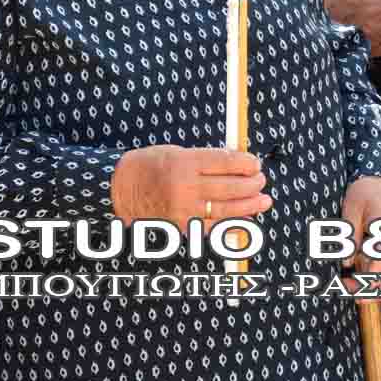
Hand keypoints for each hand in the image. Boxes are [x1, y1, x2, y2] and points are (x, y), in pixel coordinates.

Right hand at [111, 145, 269, 224]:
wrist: (116, 189)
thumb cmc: (149, 166)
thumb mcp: (177, 152)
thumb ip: (206, 159)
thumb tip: (239, 163)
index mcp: (184, 162)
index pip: (226, 162)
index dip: (246, 163)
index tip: (255, 164)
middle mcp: (184, 187)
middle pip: (230, 186)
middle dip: (252, 184)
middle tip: (261, 181)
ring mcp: (182, 209)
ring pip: (226, 209)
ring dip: (250, 205)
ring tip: (264, 200)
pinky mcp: (181, 227)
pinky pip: (213, 227)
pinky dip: (233, 224)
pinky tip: (246, 219)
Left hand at [340, 176, 380, 281]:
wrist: (380, 183)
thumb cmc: (364, 194)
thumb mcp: (350, 210)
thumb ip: (350, 236)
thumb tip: (347, 263)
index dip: (367, 277)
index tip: (348, 285)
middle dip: (370, 288)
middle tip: (346, 286)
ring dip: (378, 287)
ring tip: (354, 286)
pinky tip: (364, 278)